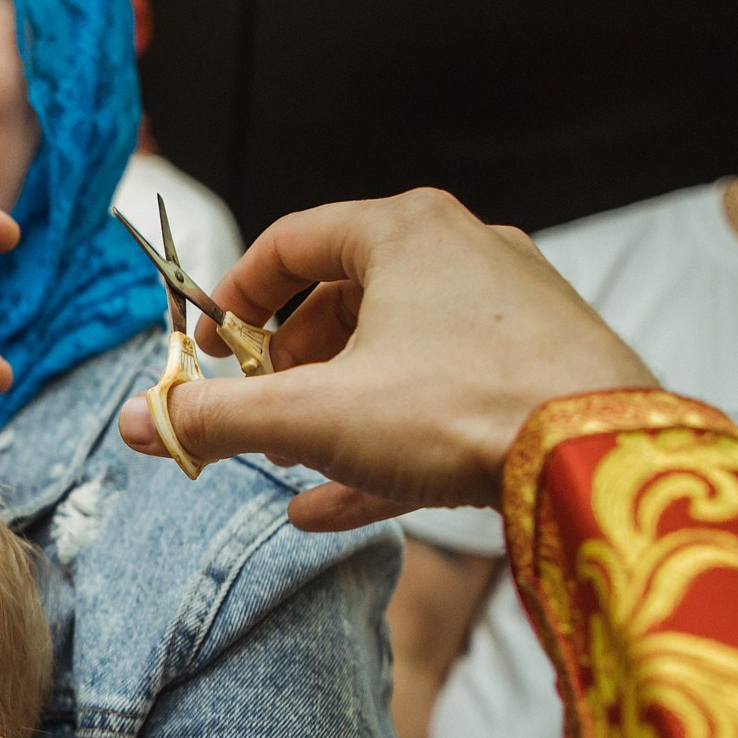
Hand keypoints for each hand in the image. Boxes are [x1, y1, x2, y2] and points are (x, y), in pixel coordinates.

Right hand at [119, 189, 656, 530]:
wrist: (595, 457)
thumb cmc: (460, 409)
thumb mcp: (314, 415)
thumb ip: (219, 418)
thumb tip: (141, 424)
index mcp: (404, 232)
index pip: (291, 242)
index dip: (233, 301)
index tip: (208, 353)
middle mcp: (461, 252)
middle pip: (343, 297)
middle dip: (286, 366)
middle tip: (258, 413)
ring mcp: (506, 311)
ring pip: (393, 353)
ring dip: (332, 409)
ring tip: (293, 463)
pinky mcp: (537, 368)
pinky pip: (440, 397)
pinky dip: (384, 441)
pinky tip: (331, 506)